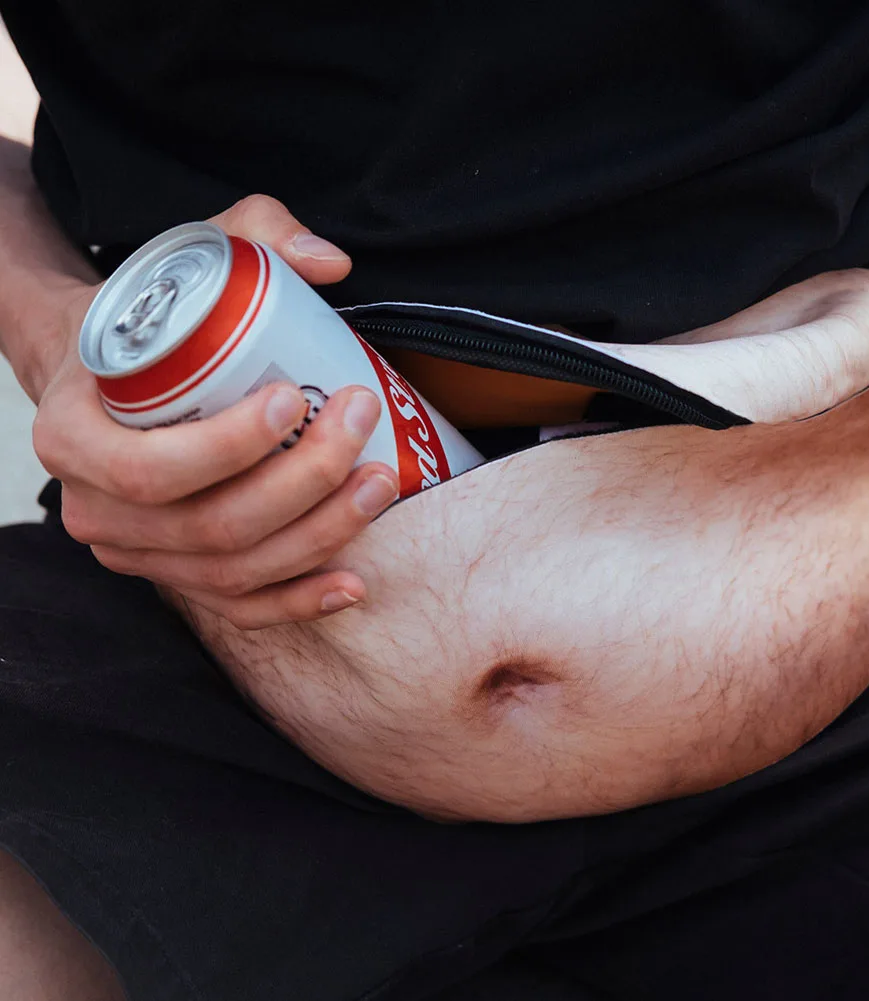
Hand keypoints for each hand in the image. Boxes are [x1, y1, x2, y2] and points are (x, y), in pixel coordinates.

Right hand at [32, 194, 399, 629]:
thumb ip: (252, 237)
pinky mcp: (180, 579)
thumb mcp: (183, 264)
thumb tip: (330, 262)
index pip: (152, 470)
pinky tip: (354, 580)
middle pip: (210, 526)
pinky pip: (240, 608)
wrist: (112, 380)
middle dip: (301, 483)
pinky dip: (300, 599)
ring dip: (318, 533)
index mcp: (74, 439)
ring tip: (379, 482)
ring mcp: (141, 555)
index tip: (297, 398)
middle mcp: (98, 512)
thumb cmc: (150, 326)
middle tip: (360, 425)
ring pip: (234, 571)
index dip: (231, 447)